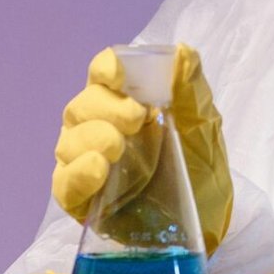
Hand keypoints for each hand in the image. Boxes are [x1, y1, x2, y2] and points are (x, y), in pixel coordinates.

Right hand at [52, 45, 233, 255]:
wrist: (208, 221)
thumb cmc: (201, 168)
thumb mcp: (204, 128)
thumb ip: (191, 91)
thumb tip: (183, 52)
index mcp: (122, 102)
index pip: (102, 75)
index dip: (106, 69)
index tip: (118, 73)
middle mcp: (96, 128)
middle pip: (81, 106)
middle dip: (104, 109)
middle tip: (136, 119)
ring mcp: (86, 164)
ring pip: (69, 143)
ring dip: (90, 139)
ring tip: (117, 147)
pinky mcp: (83, 201)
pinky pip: (64, 185)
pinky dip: (77, 175)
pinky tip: (97, 169)